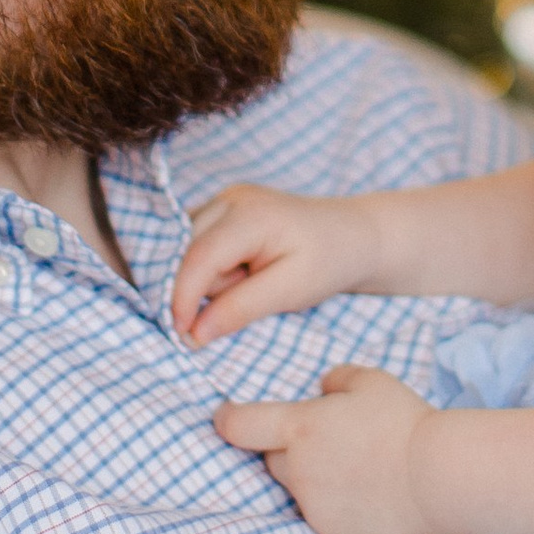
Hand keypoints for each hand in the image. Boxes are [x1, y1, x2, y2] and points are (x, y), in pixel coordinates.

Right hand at [174, 186, 379, 345]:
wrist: (353, 235)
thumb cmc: (328, 262)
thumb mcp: (290, 292)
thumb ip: (240, 308)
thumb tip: (193, 332)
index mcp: (251, 214)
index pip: (200, 257)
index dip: (183, 297)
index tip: (181, 335)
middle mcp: (231, 198)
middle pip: (187, 252)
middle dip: (206, 286)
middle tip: (251, 292)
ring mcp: (225, 199)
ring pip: (186, 249)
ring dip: (209, 276)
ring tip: (251, 278)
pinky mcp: (222, 208)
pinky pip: (195, 243)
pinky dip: (211, 266)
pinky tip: (241, 269)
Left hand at [213, 366, 432, 533]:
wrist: (437, 479)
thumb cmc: (403, 422)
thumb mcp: (371, 381)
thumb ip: (336, 380)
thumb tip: (321, 389)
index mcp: (299, 428)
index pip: (239, 425)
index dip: (227, 419)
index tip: (225, 418)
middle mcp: (297, 471)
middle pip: (271, 459)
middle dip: (287, 450)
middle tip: (326, 442)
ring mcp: (313, 506)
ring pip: (298, 489)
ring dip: (312, 478)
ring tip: (355, 469)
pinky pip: (323, 514)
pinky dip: (336, 504)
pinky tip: (367, 493)